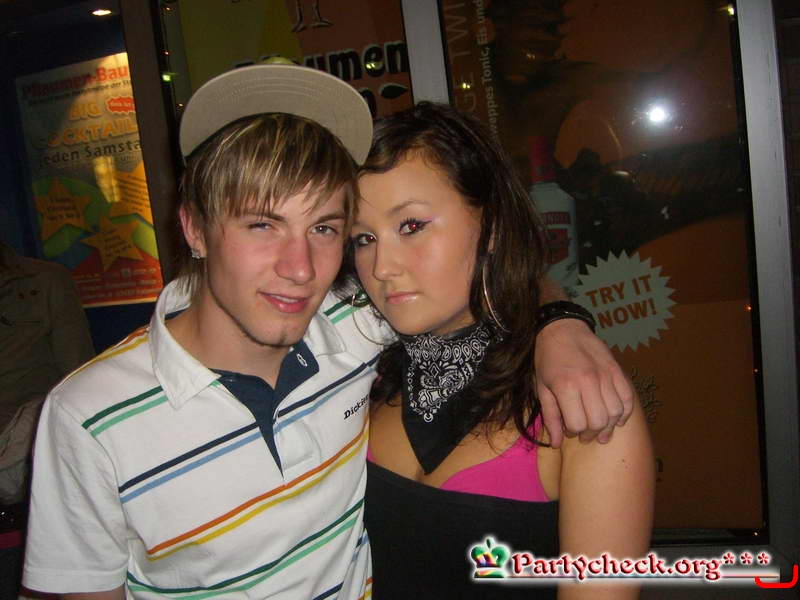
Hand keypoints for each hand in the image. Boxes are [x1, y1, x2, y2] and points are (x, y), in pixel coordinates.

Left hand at [534, 318, 633, 447]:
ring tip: (600, 431)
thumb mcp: (541, 387)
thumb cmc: (548, 359)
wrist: (563, 329)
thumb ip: (551, 416)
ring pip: (615, 412)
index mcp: (566, 386)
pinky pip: (628, 398)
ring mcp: (606, 375)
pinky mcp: (617, 371)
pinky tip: (617, 420)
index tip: (569, 430)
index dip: (573, 432)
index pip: (578, 424)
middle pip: (598, 421)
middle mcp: (589, 382)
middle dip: (591, 434)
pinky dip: (625, 412)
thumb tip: (557, 444)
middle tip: (585, 435)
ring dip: (609, 427)